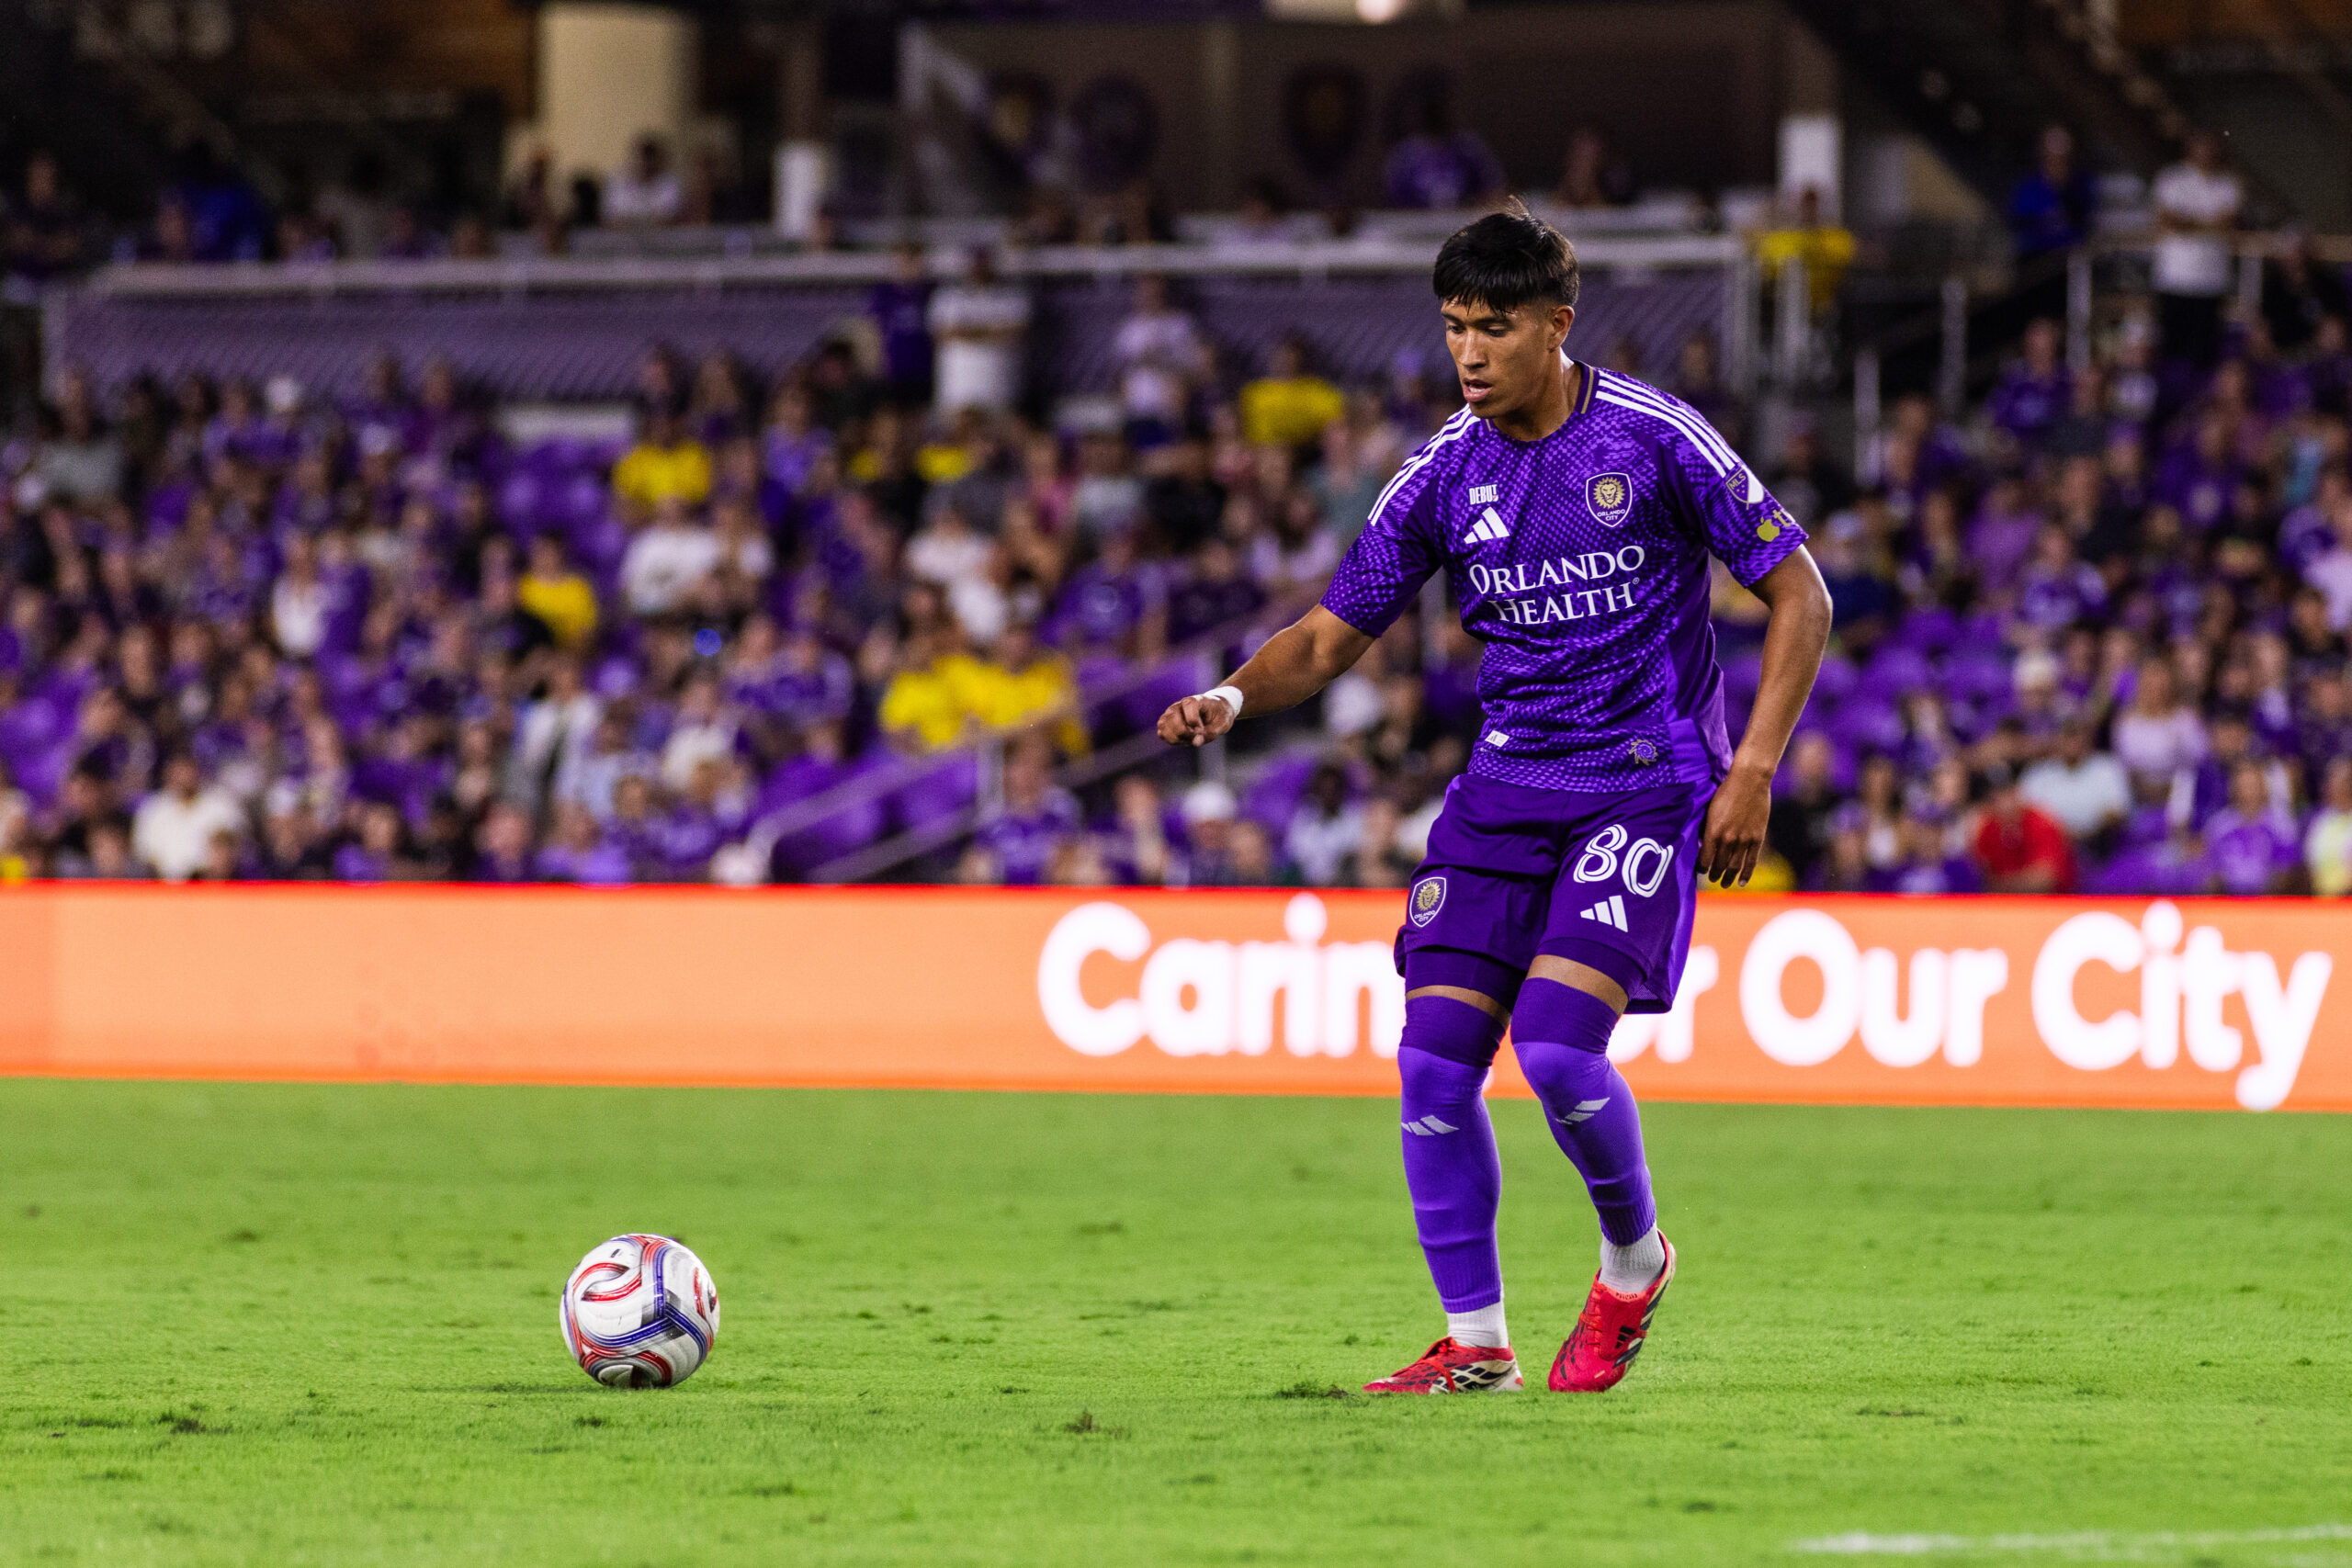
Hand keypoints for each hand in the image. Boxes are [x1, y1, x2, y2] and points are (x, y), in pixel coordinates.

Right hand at [1157, 694, 1236, 747]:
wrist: (1215, 711)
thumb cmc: (1220, 715)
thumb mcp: (1223, 723)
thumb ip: (1211, 733)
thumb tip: (1196, 743)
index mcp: (1194, 700)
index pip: (1189, 712)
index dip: (1195, 725)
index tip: (1203, 729)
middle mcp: (1178, 705)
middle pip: (1173, 721)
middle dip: (1186, 734)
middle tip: (1197, 736)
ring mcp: (1170, 714)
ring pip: (1164, 728)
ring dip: (1178, 738)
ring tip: (1190, 738)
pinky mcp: (1166, 723)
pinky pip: (1162, 733)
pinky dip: (1172, 740)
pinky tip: (1184, 740)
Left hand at [1698, 763, 1772, 887]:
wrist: (1749, 781)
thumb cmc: (1726, 791)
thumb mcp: (1709, 810)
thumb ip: (1707, 828)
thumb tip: (1703, 844)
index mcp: (1713, 832)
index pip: (1705, 859)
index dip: (1701, 868)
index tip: (1699, 871)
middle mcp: (1728, 839)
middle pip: (1720, 865)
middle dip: (1714, 874)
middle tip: (1712, 878)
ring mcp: (1744, 840)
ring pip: (1734, 866)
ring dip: (1728, 878)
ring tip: (1724, 884)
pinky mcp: (1757, 838)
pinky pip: (1751, 861)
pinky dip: (1746, 874)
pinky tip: (1741, 883)